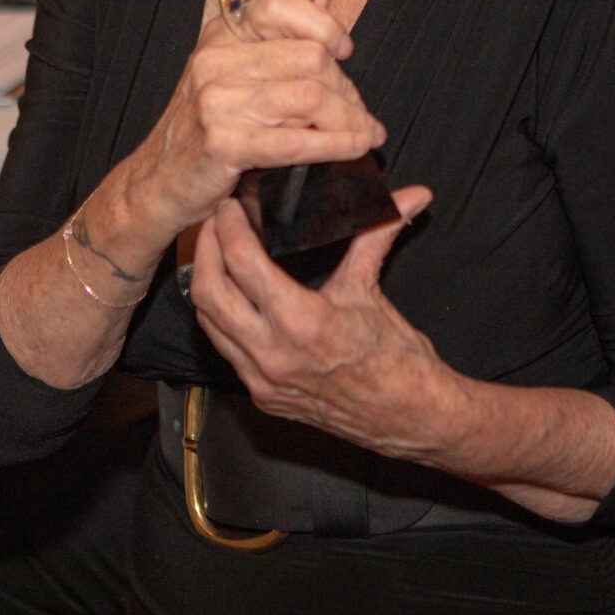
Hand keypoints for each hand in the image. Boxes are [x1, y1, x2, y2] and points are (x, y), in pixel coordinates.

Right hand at [124, 0, 386, 241]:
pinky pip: (295, 141)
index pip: (281, 6)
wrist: (156, 182)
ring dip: (350, 119)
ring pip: (310, 97)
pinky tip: (354, 147)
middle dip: (347, 89)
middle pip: (310, 59)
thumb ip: (278, 33)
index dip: (324, 25)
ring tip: (365, 134)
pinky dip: (334, 145)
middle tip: (360, 113)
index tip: (345, 50)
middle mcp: (216, 60)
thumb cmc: (204, 128)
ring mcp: (216, 101)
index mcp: (221, 34)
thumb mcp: (231, 71)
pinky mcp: (223, 143)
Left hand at [190, 186, 453, 459]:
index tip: (232, 205)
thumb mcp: (374, 290)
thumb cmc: (397, 361)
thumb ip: (379, 233)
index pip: (242, 261)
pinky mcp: (263, 395)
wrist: (409, 418)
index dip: (230, 225)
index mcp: (301, 322)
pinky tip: (232, 297)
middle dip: (205, 250)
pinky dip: (220, 318)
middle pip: (208, 291)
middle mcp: (273, 354)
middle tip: (214, 223)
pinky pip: (225, 350)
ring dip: (205, 283)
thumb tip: (410, 196)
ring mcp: (263, 379)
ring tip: (216, 253)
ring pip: (208, 323)